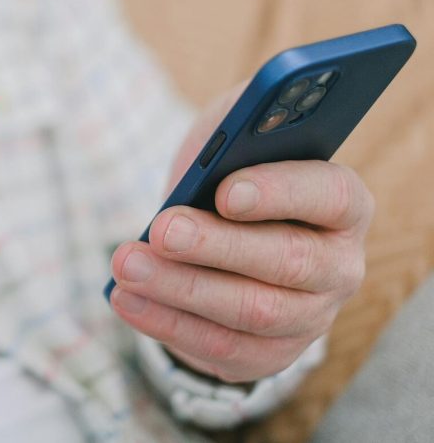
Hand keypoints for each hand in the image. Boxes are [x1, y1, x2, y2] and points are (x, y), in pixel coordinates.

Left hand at [109, 86, 372, 382]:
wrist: (215, 236)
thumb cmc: (227, 173)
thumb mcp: (235, 133)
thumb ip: (244, 118)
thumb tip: (242, 115)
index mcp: (343, 202)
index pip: (329, 196)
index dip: (279, 193)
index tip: (224, 191)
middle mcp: (340, 265)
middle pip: (288, 261)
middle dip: (216, 246)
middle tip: (161, 230)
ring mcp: (311, 317)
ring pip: (253, 311)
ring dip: (182, 289)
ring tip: (126, 263)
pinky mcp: (271, 353)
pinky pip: (222, 348)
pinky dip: (168, 323)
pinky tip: (125, 298)